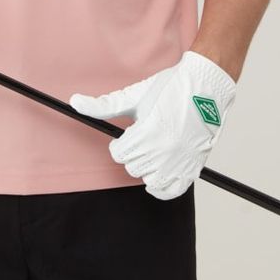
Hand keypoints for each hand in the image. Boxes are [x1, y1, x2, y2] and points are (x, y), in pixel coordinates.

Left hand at [68, 50, 235, 199]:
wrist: (204, 88)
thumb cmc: (169, 89)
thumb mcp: (134, 95)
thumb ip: (104, 105)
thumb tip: (75, 101)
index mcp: (148, 132)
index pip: (120, 153)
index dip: (120, 143)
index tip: (128, 133)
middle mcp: (164, 150)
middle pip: (133, 166)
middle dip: (133, 153)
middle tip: (142, 138)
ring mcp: (180, 161)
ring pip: (149, 179)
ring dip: (147, 166)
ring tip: (153, 149)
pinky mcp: (192, 167)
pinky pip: (170, 191)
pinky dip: (162, 186)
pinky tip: (159, 171)